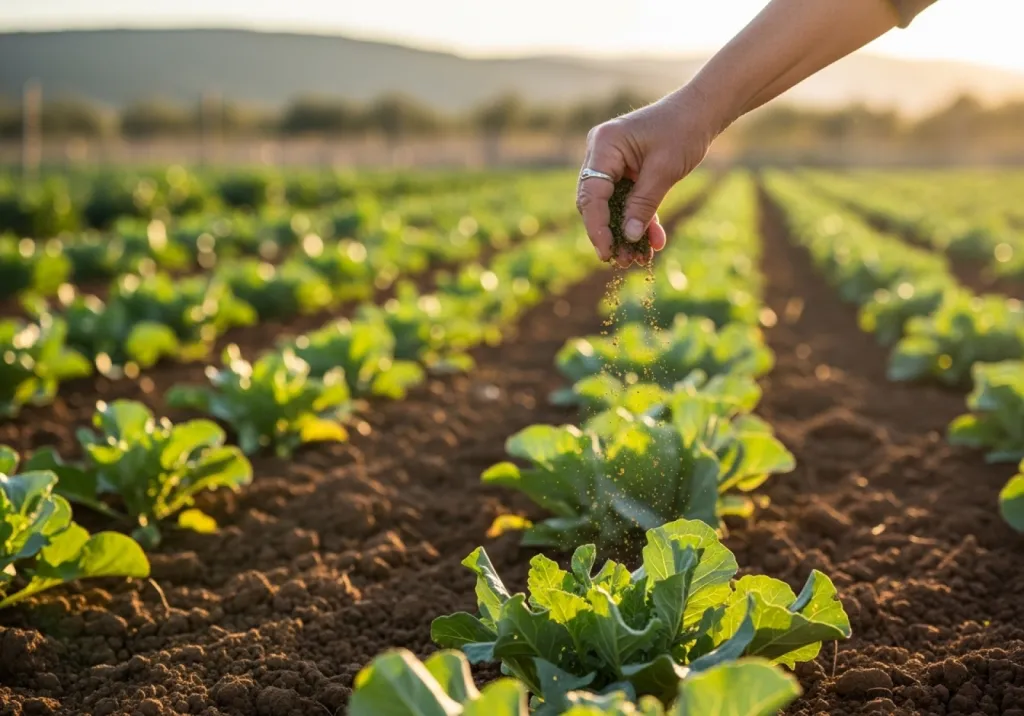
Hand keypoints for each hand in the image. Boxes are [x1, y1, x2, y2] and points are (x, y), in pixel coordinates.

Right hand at [575, 85, 718, 266]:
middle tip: (621, 261)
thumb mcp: (664, 171)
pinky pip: (625, 200)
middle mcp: (600, 153)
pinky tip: (653, 240)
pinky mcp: (624, 170)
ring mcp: (611, 162)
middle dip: (609, 233)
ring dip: (624, 231)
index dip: (596, 227)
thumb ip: (644, 204)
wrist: (701, 112)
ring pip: (610, 206)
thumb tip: (629, 237)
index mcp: (604, 146)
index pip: (591, 194)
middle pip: (594, 203)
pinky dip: (638, 218)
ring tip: (637, 258)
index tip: (607, 252)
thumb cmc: (683, 131)